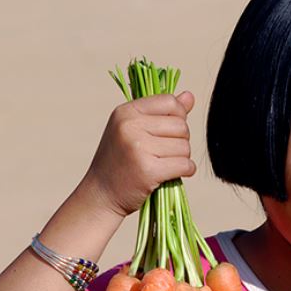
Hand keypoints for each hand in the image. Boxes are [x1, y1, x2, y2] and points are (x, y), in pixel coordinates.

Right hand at [80, 92, 196, 217]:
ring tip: (163, 164)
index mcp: (126, 112)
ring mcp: (138, 148)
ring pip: (185, 147)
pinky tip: (171, 174)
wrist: (101, 195)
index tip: (168, 131)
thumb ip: (162, 113)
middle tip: (163, 153)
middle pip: (181, 126)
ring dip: (182, 158)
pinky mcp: (149, 170)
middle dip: (180, 141)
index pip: (170, 102)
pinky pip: (185, 165)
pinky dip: (186, 171)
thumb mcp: (134, 130)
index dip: (178, 116)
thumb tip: (189, 96)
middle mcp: (130, 126)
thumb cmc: (119, 162)